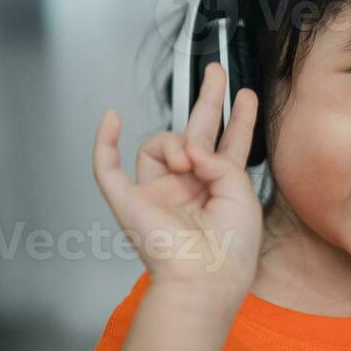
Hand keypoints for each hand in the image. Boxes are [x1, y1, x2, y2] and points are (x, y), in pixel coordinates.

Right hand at [92, 62, 262, 306]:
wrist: (204, 280)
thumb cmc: (230, 250)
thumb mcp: (241, 194)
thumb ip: (222, 160)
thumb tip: (193, 147)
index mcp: (221, 187)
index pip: (229, 143)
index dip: (238, 117)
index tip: (246, 94)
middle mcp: (189, 185)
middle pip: (196, 130)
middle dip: (208, 98)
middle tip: (215, 69)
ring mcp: (158, 191)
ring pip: (160, 144)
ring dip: (176, 143)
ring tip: (190, 161)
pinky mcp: (129, 201)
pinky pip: (107, 167)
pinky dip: (105, 142)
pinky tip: (112, 118)